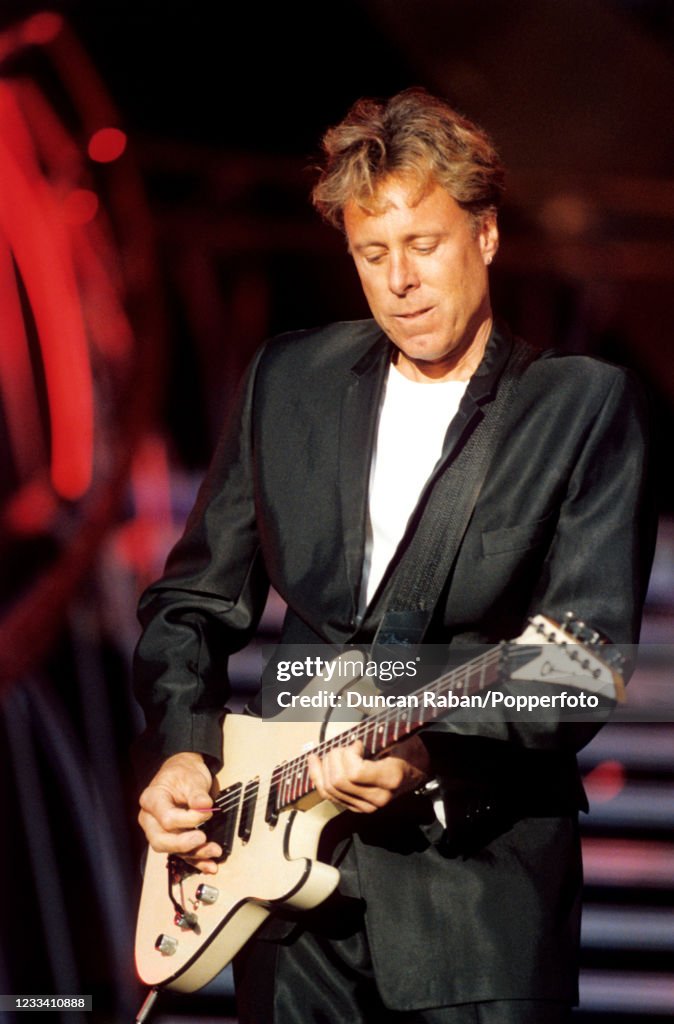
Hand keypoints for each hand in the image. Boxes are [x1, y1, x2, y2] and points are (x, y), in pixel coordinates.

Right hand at [138, 752, 221, 873]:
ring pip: (172, 851)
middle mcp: (151, 819)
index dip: (186, 820)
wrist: (184, 773)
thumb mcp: (192, 779)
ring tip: (214, 852)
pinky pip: (182, 854)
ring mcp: (159, 831)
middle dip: (183, 844)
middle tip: (202, 839)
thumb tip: (204, 807)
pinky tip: (209, 865)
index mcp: (151, 800)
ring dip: (194, 854)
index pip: (166, 818)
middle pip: (160, 840)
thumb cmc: (183, 774)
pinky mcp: (172, 839)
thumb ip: (197, 794)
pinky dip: (196, 861)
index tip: (205, 814)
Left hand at [307, 734, 430, 813]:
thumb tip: (352, 743)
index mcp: (390, 779)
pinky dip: (318, 778)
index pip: (354, 774)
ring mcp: (366, 806)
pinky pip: (329, 796)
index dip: (348, 754)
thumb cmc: (407, 750)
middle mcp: (377, 798)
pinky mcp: (357, 807)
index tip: (357, 743)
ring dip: (324, 767)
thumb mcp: (397, 740)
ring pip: (330, 790)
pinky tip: (315, 763)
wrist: (418, 770)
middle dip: (334, 758)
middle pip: (338, 781)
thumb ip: (375, 741)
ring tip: (334, 753)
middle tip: (344, 747)